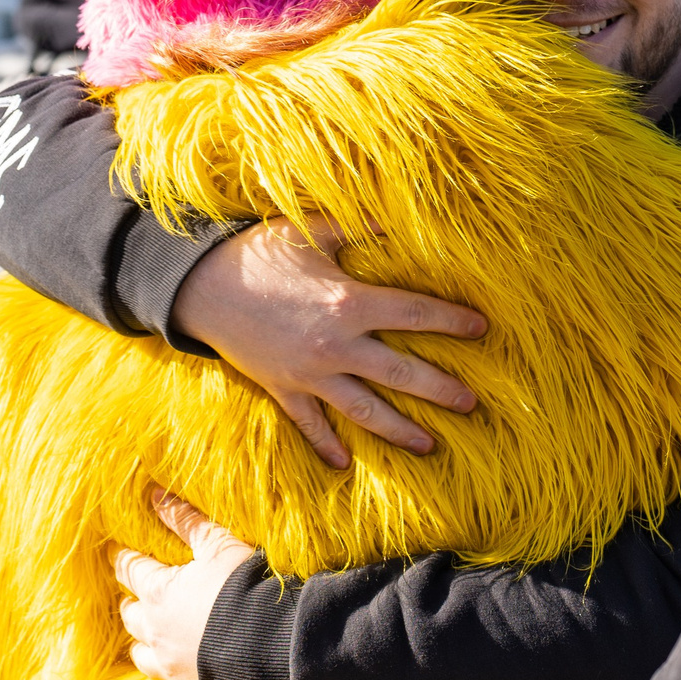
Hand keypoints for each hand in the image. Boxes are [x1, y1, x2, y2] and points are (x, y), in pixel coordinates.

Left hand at [116, 487, 258, 679]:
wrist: (268, 643)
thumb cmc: (243, 587)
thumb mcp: (218, 545)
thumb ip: (185, 519)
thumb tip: (153, 493)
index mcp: (161, 592)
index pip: (132, 570)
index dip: (122, 558)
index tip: (114, 551)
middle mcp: (157, 632)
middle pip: (132, 615)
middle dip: (130, 602)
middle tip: (130, 594)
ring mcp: (172, 666)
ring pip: (142, 657)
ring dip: (138, 644)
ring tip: (139, 636)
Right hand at [167, 216, 485, 469]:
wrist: (199, 286)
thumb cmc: (259, 251)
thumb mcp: (312, 230)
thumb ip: (359, 226)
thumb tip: (399, 214)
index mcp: (349, 302)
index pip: (414, 315)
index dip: (451, 321)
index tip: (481, 329)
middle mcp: (336, 345)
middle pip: (401, 375)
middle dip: (441, 390)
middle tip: (472, 404)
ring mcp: (310, 374)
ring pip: (365, 410)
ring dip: (400, 431)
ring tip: (430, 446)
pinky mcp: (284, 389)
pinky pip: (310, 425)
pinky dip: (327, 445)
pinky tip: (345, 465)